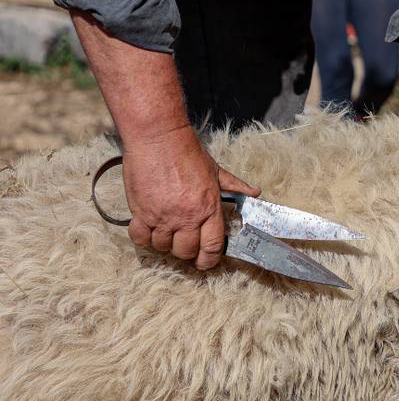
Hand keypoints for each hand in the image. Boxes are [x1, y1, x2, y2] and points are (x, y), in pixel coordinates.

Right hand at [122, 125, 259, 268]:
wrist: (158, 137)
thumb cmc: (188, 152)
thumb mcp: (216, 170)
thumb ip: (235, 186)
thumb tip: (255, 192)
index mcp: (208, 208)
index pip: (213, 247)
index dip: (209, 260)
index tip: (206, 262)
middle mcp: (186, 217)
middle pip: (185, 251)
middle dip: (187, 252)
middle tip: (185, 243)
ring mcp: (162, 216)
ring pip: (163, 247)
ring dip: (165, 244)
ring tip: (167, 233)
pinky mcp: (141, 211)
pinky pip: (140, 238)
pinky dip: (143, 238)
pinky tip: (148, 230)